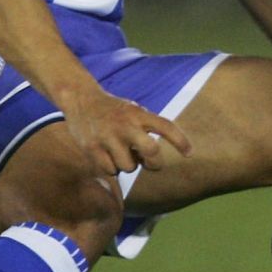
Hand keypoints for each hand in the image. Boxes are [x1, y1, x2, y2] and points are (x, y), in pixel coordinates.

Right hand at [62, 86, 192, 175]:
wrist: (81, 100)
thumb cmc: (114, 111)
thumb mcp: (134, 111)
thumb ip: (146, 129)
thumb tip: (153, 159)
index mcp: (139, 114)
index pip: (166, 126)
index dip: (180, 141)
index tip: (190, 153)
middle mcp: (125, 125)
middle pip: (151, 150)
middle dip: (155, 163)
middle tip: (151, 163)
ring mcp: (107, 137)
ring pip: (129, 166)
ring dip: (128, 165)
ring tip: (120, 153)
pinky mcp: (91, 148)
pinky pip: (110, 171)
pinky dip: (111, 168)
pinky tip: (106, 156)